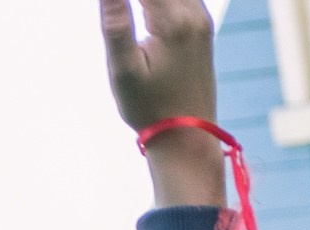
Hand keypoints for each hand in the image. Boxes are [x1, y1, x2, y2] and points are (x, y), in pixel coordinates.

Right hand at [101, 0, 225, 209]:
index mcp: (173, 22)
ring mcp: (201, 20)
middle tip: (112, 8)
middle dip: (134, 0)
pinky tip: (146, 10)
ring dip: (148, 1)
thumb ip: (115, 25)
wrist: (187, 135)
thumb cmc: (150, 108)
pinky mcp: (202, 28)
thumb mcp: (124, 71)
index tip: (107, 5)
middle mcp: (193, 14)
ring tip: (122, 11)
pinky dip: (161, 2)